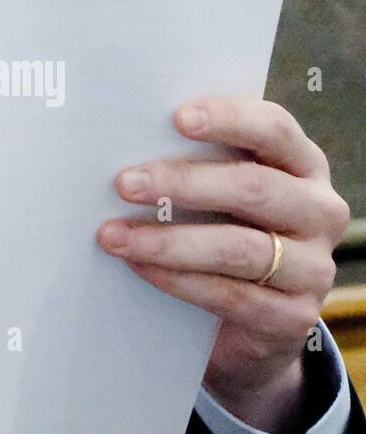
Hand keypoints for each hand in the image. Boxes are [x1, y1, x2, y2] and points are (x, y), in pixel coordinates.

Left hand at [97, 96, 350, 433]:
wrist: (251, 314)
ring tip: (113, 235)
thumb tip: (124, 134)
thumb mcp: (219, 185)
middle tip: (123, 183)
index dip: (228, 120)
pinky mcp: (295, 316)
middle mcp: (319, 210)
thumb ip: (192, 156)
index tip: (177, 118)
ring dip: (167, 241)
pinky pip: (231, 296)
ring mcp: (313, 267)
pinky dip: (177, 280)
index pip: (273, 128)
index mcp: (302, 163)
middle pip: (253, 188)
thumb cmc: (222, 222)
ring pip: (238, 249)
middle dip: (182, 183)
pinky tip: (138, 267)